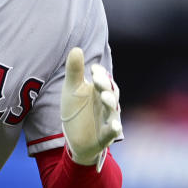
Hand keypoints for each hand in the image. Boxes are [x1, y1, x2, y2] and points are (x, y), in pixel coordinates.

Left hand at [60, 47, 121, 171]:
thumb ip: (75, 71)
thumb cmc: (77, 110)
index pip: (103, 79)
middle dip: (105, 85)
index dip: (99, 74)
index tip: (93, 68)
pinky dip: (114, 128)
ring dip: (109, 103)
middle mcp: (106, 103)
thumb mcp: (72, 90)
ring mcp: (108, 119)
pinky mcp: (106, 135)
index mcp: (99, 90)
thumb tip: (76, 48)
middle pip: (110, 92)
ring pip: (112, 110)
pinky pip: (112, 131)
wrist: (76, 139)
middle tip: (97, 78)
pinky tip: (115, 126)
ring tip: (104, 96)